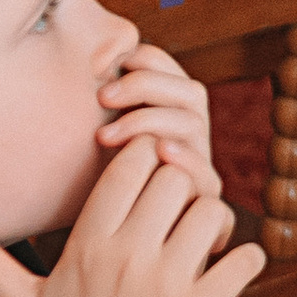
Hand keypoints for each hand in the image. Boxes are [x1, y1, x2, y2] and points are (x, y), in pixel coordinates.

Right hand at [0, 140, 259, 296]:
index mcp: (87, 246)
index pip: (128, 164)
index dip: (145, 157)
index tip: (148, 176)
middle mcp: (126, 260)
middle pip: (174, 177)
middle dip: (183, 183)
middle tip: (181, 203)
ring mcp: (166, 287)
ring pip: (211, 210)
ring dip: (215, 218)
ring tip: (205, 237)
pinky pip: (243, 260)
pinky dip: (245, 257)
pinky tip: (230, 266)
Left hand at [95, 40, 221, 199]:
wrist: (116, 237)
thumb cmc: (101, 180)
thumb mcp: (101, 135)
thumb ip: (104, 103)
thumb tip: (90, 61)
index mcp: (173, 110)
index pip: (170, 69)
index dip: (144, 59)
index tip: (106, 66)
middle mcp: (193, 133)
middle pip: (190, 91)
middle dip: (144, 85)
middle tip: (102, 97)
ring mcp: (203, 163)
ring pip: (194, 125)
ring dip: (149, 121)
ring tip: (106, 135)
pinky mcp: (206, 196)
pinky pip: (206, 172)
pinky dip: (184, 158)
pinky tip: (158, 151)